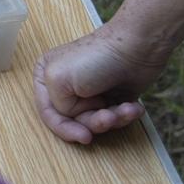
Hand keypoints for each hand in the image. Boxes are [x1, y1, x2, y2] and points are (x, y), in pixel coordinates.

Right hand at [32, 20, 166, 143]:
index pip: (48, 113)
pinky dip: (124, 115)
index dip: (65, 128)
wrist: (137, 48)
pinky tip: (133, 107)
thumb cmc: (97, 58)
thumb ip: (55, 106)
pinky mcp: (111, 98)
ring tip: (125, 109)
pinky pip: (114, 119)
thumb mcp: (59, 79)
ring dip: (112, 119)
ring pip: (95, 123)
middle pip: (74, 121)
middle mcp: (66, 87)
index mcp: (46, 78)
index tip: (84, 136)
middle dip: (94, 122)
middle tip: (108, 117)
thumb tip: (73, 114)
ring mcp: (89, 94)